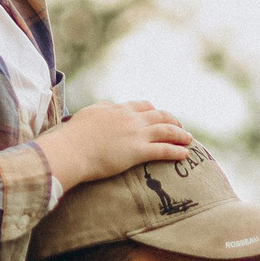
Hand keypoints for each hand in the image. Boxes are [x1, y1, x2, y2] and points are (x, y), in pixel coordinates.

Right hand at [39, 101, 192, 187]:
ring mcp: (136, 134)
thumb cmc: (72, 137)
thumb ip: (101, 110)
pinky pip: (164, 149)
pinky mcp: (138, 151)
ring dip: (181, 134)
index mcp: (117, 109)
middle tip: (180, 127)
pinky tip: (185, 154)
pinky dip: (177, 151)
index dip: (153, 111)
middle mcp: (130, 118)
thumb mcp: (87, 114)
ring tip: (189, 140)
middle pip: (159, 115)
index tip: (159, 115)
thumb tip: (106, 108)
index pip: (141, 106)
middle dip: (173, 120)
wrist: (70, 150)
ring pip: (167, 130)